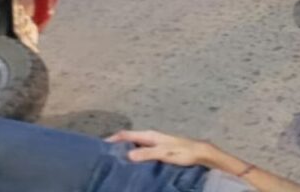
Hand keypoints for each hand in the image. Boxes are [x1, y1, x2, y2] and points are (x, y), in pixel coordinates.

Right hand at [107, 130, 233, 171]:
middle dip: (116, 145)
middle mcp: (150, 137)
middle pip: (128, 140)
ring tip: (113, 161)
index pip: (126, 134)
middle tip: (103, 156)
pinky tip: (131, 165)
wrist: (200, 152)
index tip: (99, 145)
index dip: (113, 138)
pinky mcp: (158, 151)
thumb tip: (127, 155)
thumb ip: (147, 153)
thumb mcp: (164, 152)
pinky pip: (141, 152)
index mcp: (150, 135)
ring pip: (134, 146)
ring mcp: (154, 144)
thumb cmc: (184, 151)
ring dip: (124, 151)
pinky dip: (134, 156)